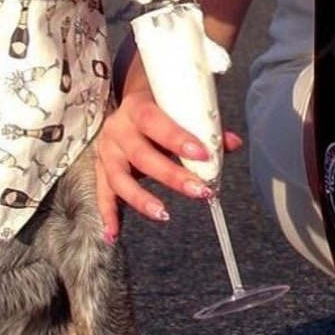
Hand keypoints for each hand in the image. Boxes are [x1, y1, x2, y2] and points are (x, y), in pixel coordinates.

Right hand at [96, 47, 241, 240]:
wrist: (133, 101)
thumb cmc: (161, 106)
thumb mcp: (179, 109)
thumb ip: (205, 126)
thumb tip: (233, 143)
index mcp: (137, 106)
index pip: (154, 121)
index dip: (177, 138)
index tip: (202, 153)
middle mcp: (118, 128)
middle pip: (141, 154)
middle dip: (171, 175)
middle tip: (199, 190)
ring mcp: (107, 150)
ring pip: (119, 178)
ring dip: (141, 199)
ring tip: (163, 214)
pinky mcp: (102, 168)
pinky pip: (103, 194)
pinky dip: (108, 214)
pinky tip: (114, 233)